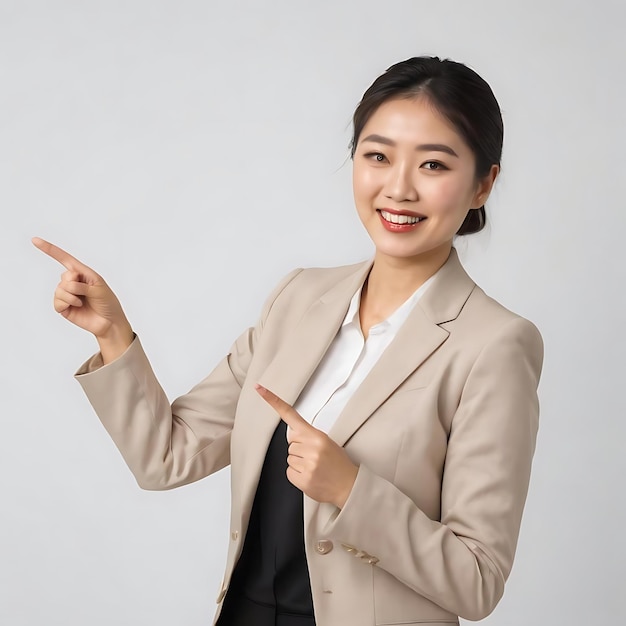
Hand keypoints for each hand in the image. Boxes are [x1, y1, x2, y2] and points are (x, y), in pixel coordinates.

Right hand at [32, 237, 133, 360]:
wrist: (110, 322)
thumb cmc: (108, 303)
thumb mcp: (99, 289)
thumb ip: (83, 285)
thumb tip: (67, 286)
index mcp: (83, 273)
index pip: (64, 258)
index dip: (50, 249)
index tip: (35, 240)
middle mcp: (73, 282)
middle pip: (64, 276)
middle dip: (75, 284)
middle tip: (86, 292)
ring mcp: (67, 294)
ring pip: (60, 289)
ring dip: (72, 296)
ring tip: (82, 301)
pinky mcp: (64, 307)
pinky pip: (57, 302)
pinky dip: (67, 303)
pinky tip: (77, 306)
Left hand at [255, 384, 357, 507]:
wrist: (349, 486)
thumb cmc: (338, 463)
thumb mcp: (327, 442)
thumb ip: (308, 436)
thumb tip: (293, 437)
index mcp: (316, 435)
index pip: (291, 415)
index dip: (273, 401)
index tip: (259, 388)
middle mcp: (310, 448)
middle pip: (290, 443)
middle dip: (300, 449)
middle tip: (315, 456)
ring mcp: (306, 464)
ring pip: (289, 457)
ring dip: (299, 463)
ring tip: (315, 467)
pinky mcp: (302, 479)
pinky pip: (289, 472)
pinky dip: (297, 475)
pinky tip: (310, 475)